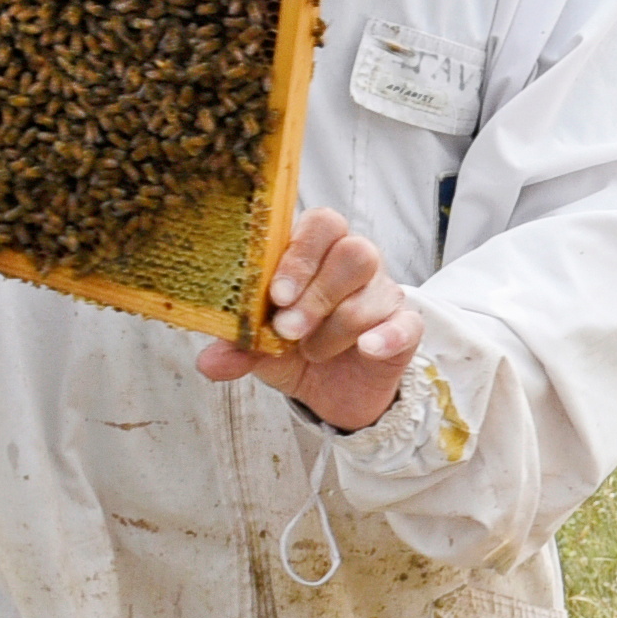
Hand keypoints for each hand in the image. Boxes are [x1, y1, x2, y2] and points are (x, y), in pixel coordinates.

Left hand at [200, 207, 423, 432]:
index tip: (276, 295)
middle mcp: (354, 264)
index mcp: (316, 253)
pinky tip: (367, 349)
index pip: (320, 225)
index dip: (300, 255)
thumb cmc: (295, 351)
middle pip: (353, 251)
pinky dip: (386, 337)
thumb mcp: (259, 350)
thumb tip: (209, 361)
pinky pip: (407, 323)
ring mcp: (383, 293)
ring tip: (312, 352)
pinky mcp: (406, 327)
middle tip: (288, 330)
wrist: (334, 392)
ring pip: (373, 291)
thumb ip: (238, 347)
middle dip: (317, 293)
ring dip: (337, 326)